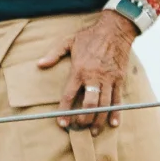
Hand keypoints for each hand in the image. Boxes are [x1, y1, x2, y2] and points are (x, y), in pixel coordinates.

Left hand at [34, 12, 136, 129]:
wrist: (115, 29)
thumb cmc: (89, 36)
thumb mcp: (68, 41)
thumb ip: (53, 53)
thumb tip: (39, 64)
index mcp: (79, 70)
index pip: (69, 95)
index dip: (64, 110)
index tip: (62, 123)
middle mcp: (94, 77)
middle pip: (89, 104)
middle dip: (83, 119)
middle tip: (79, 127)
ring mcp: (109, 79)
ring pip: (104, 105)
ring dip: (98, 120)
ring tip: (93, 131)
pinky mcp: (120, 79)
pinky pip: (118, 99)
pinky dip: (116, 112)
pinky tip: (113, 123)